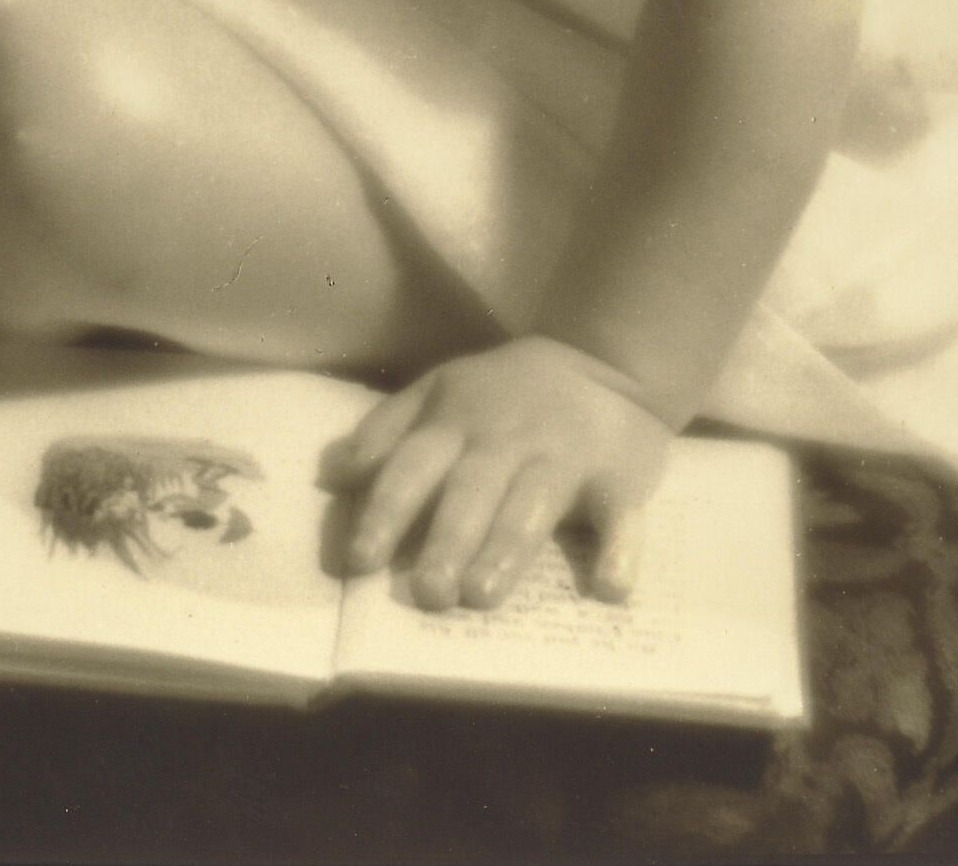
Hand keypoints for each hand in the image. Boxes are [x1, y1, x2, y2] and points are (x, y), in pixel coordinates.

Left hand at [322, 337, 674, 612]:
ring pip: (533, 505)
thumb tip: (333, 474)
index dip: (386, 512)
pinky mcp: (620, 480)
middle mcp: (507, 440)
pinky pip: (623, 516)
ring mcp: (566, 458)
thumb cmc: (505, 393)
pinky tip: (611, 588)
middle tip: (426, 593)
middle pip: (472, 491)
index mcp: (458, 421)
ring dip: (507, 549)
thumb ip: (387, 431)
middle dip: (447, 540)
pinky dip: (621, 550)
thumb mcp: (440, 391)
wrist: (603, 362)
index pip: (414, 466)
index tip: (359, 561)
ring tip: (481, 595)